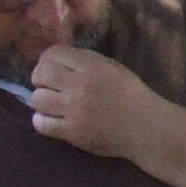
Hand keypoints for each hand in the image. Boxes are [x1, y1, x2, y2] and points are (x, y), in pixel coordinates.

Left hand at [30, 45, 185, 186]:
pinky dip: (43, 121)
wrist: (148, 128)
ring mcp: (74, 110)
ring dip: (42, 101)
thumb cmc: (132, 96)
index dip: (47, 60)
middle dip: (41, 79)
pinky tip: (53, 121)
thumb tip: (58, 59)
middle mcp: (80, 85)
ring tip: (53, 105)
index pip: (52, 54)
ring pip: (37, 99)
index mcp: (92, 67)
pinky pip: (41, 124)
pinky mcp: (72, 132)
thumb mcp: (114, 69)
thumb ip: (87, 61)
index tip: (53, 69)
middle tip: (50, 87)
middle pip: (40, 74)